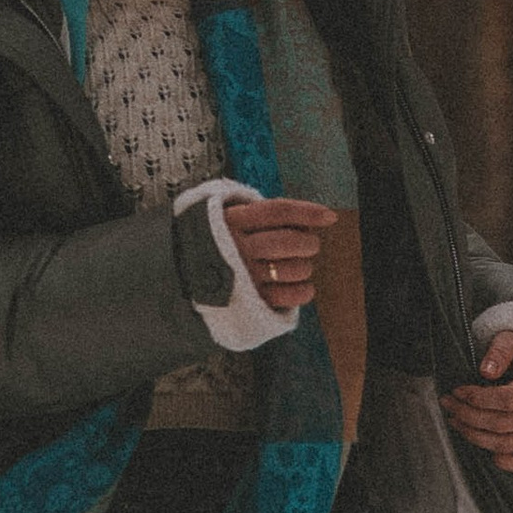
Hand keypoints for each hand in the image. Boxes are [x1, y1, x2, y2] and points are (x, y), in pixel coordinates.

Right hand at [223, 196, 337, 311]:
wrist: (182, 274)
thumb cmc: (220, 241)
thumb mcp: (232, 217)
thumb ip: (265, 215)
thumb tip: (311, 219)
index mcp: (232, 220)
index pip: (277, 212)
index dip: (308, 212)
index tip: (329, 217)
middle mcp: (235, 247)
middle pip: (286, 242)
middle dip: (308, 243)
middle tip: (311, 244)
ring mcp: (241, 276)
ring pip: (290, 269)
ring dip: (305, 267)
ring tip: (301, 265)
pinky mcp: (247, 301)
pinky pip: (286, 297)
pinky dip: (303, 291)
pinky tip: (304, 286)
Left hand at [442, 331, 512, 471]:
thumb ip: (501, 350)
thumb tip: (487, 372)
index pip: (509, 399)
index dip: (479, 398)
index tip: (458, 391)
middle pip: (504, 424)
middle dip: (470, 415)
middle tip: (448, 403)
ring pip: (506, 443)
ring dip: (475, 435)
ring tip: (454, 420)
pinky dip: (503, 462)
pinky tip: (482, 450)